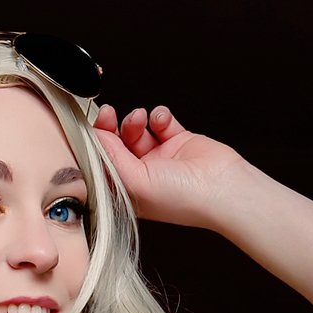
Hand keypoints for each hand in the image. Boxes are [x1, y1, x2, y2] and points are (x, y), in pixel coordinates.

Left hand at [92, 104, 248, 228]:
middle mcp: (141, 175)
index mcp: (127, 191)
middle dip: (111, 127)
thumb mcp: (135, 181)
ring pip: (136, 131)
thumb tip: (95, 137)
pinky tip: (163, 120)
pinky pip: (161, 122)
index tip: (90, 127)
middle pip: (116, 145)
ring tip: (141, 118)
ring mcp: (159, 158)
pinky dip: (159, 116)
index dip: (95, 145)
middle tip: (108, 113)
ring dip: (134, 120)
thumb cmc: (180, 198)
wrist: (221, 188)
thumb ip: (112, 158)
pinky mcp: (177, 141)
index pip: (102, 164)